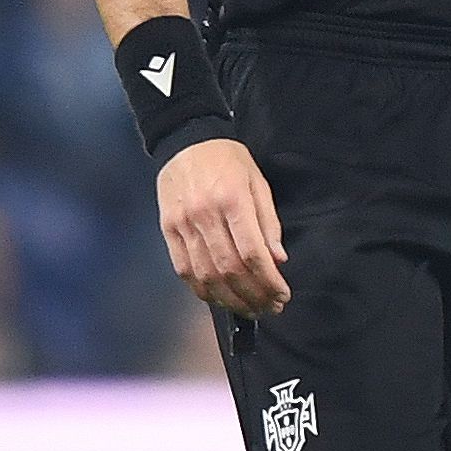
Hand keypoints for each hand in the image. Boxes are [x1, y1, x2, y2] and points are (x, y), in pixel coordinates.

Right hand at [157, 137, 290, 315]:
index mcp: (233, 200)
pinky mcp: (168, 231)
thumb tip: (278, 260)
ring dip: (230, 300)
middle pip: (229, 269)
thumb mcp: (258, 182)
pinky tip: (220, 299)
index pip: (252, 252)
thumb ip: (269, 222)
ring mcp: (183, 225)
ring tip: (250, 309)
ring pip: (206, 275)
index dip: (268, 280)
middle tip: (271, 308)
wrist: (186, 141)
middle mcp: (205, 215)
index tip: (282, 294)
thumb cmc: (228, 160)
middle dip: (254, 295)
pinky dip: (203, 291)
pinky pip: (184, 270)